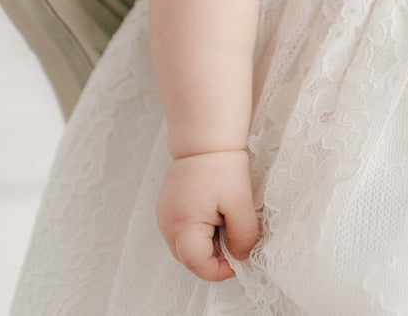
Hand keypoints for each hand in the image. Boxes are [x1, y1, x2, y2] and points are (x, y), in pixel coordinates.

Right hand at [156, 148, 259, 281]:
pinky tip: (214, 212)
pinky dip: (199, 230)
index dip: (221, 269)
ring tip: (225, 220)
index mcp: (182, 226)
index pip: (198, 266)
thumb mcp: (240, 203)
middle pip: (190, 259)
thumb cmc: (222, 166)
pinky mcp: (167, 207)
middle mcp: (167, 225)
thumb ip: (243, 236)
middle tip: (235, 237)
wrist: (205, 137)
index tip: (240, 259)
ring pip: (186, 246)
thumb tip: (240, 256)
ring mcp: (164, 216)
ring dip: (207, 243)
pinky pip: (183, 230)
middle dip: (214, 256)